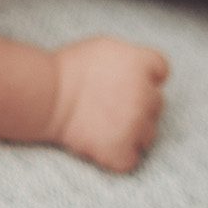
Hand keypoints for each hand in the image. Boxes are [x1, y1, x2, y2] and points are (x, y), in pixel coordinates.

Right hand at [50, 36, 169, 172]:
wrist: (46, 96)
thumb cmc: (69, 69)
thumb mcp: (105, 48)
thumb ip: (131, 59)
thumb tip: (143, 72)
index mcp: (142, 64)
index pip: (161, 70)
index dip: (144, 76)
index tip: (124, 81)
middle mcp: (146, 94)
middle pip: (156, 103)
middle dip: (138, 105)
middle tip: (109, 105)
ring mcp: (136, 124)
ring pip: (149, 133)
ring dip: (132, 132)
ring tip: (105, 126)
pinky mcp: (122, 150)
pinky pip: (132, 158)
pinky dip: (118, 155)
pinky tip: (102, 144)